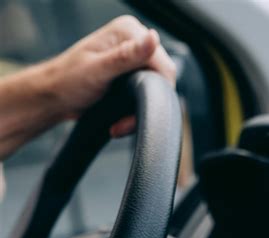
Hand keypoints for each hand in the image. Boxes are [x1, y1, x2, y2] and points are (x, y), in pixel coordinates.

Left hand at [46, 15, 176, 136]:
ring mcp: (133, 58)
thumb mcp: (98, 70)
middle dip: (146, 105)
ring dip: (139, 113)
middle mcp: (134, 41)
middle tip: (124, 124)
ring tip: (120, 124)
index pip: (162, 64)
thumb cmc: (68, 82)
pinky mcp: (131, 74)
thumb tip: (153, 38)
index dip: (156, 92)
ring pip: (156, 91)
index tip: (137, 112)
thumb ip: (126, 56)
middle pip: (162, 80)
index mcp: (128, 31)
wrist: (54, 97)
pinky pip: (146, 96)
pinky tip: (120, 120)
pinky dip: (135, 113)